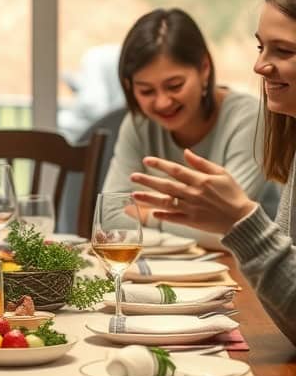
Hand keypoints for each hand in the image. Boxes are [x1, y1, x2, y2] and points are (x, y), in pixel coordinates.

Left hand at [130, 149, 256, 234]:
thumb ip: (202, 164)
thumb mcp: (222, 174)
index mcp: (200, 181)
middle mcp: (193, 194)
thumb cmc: (233, 194)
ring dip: (149, 199)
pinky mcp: (192, 222)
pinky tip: (151, 213)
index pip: (175, 170)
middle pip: (166, 186)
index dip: (160, 164)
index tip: (146, 160)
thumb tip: (185, 153)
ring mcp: (192, 209)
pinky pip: (174, 218)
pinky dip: (162, 216)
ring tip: (134, 195)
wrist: (242, 220)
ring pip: (166, 203)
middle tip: (133, 176)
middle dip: (148, 180)